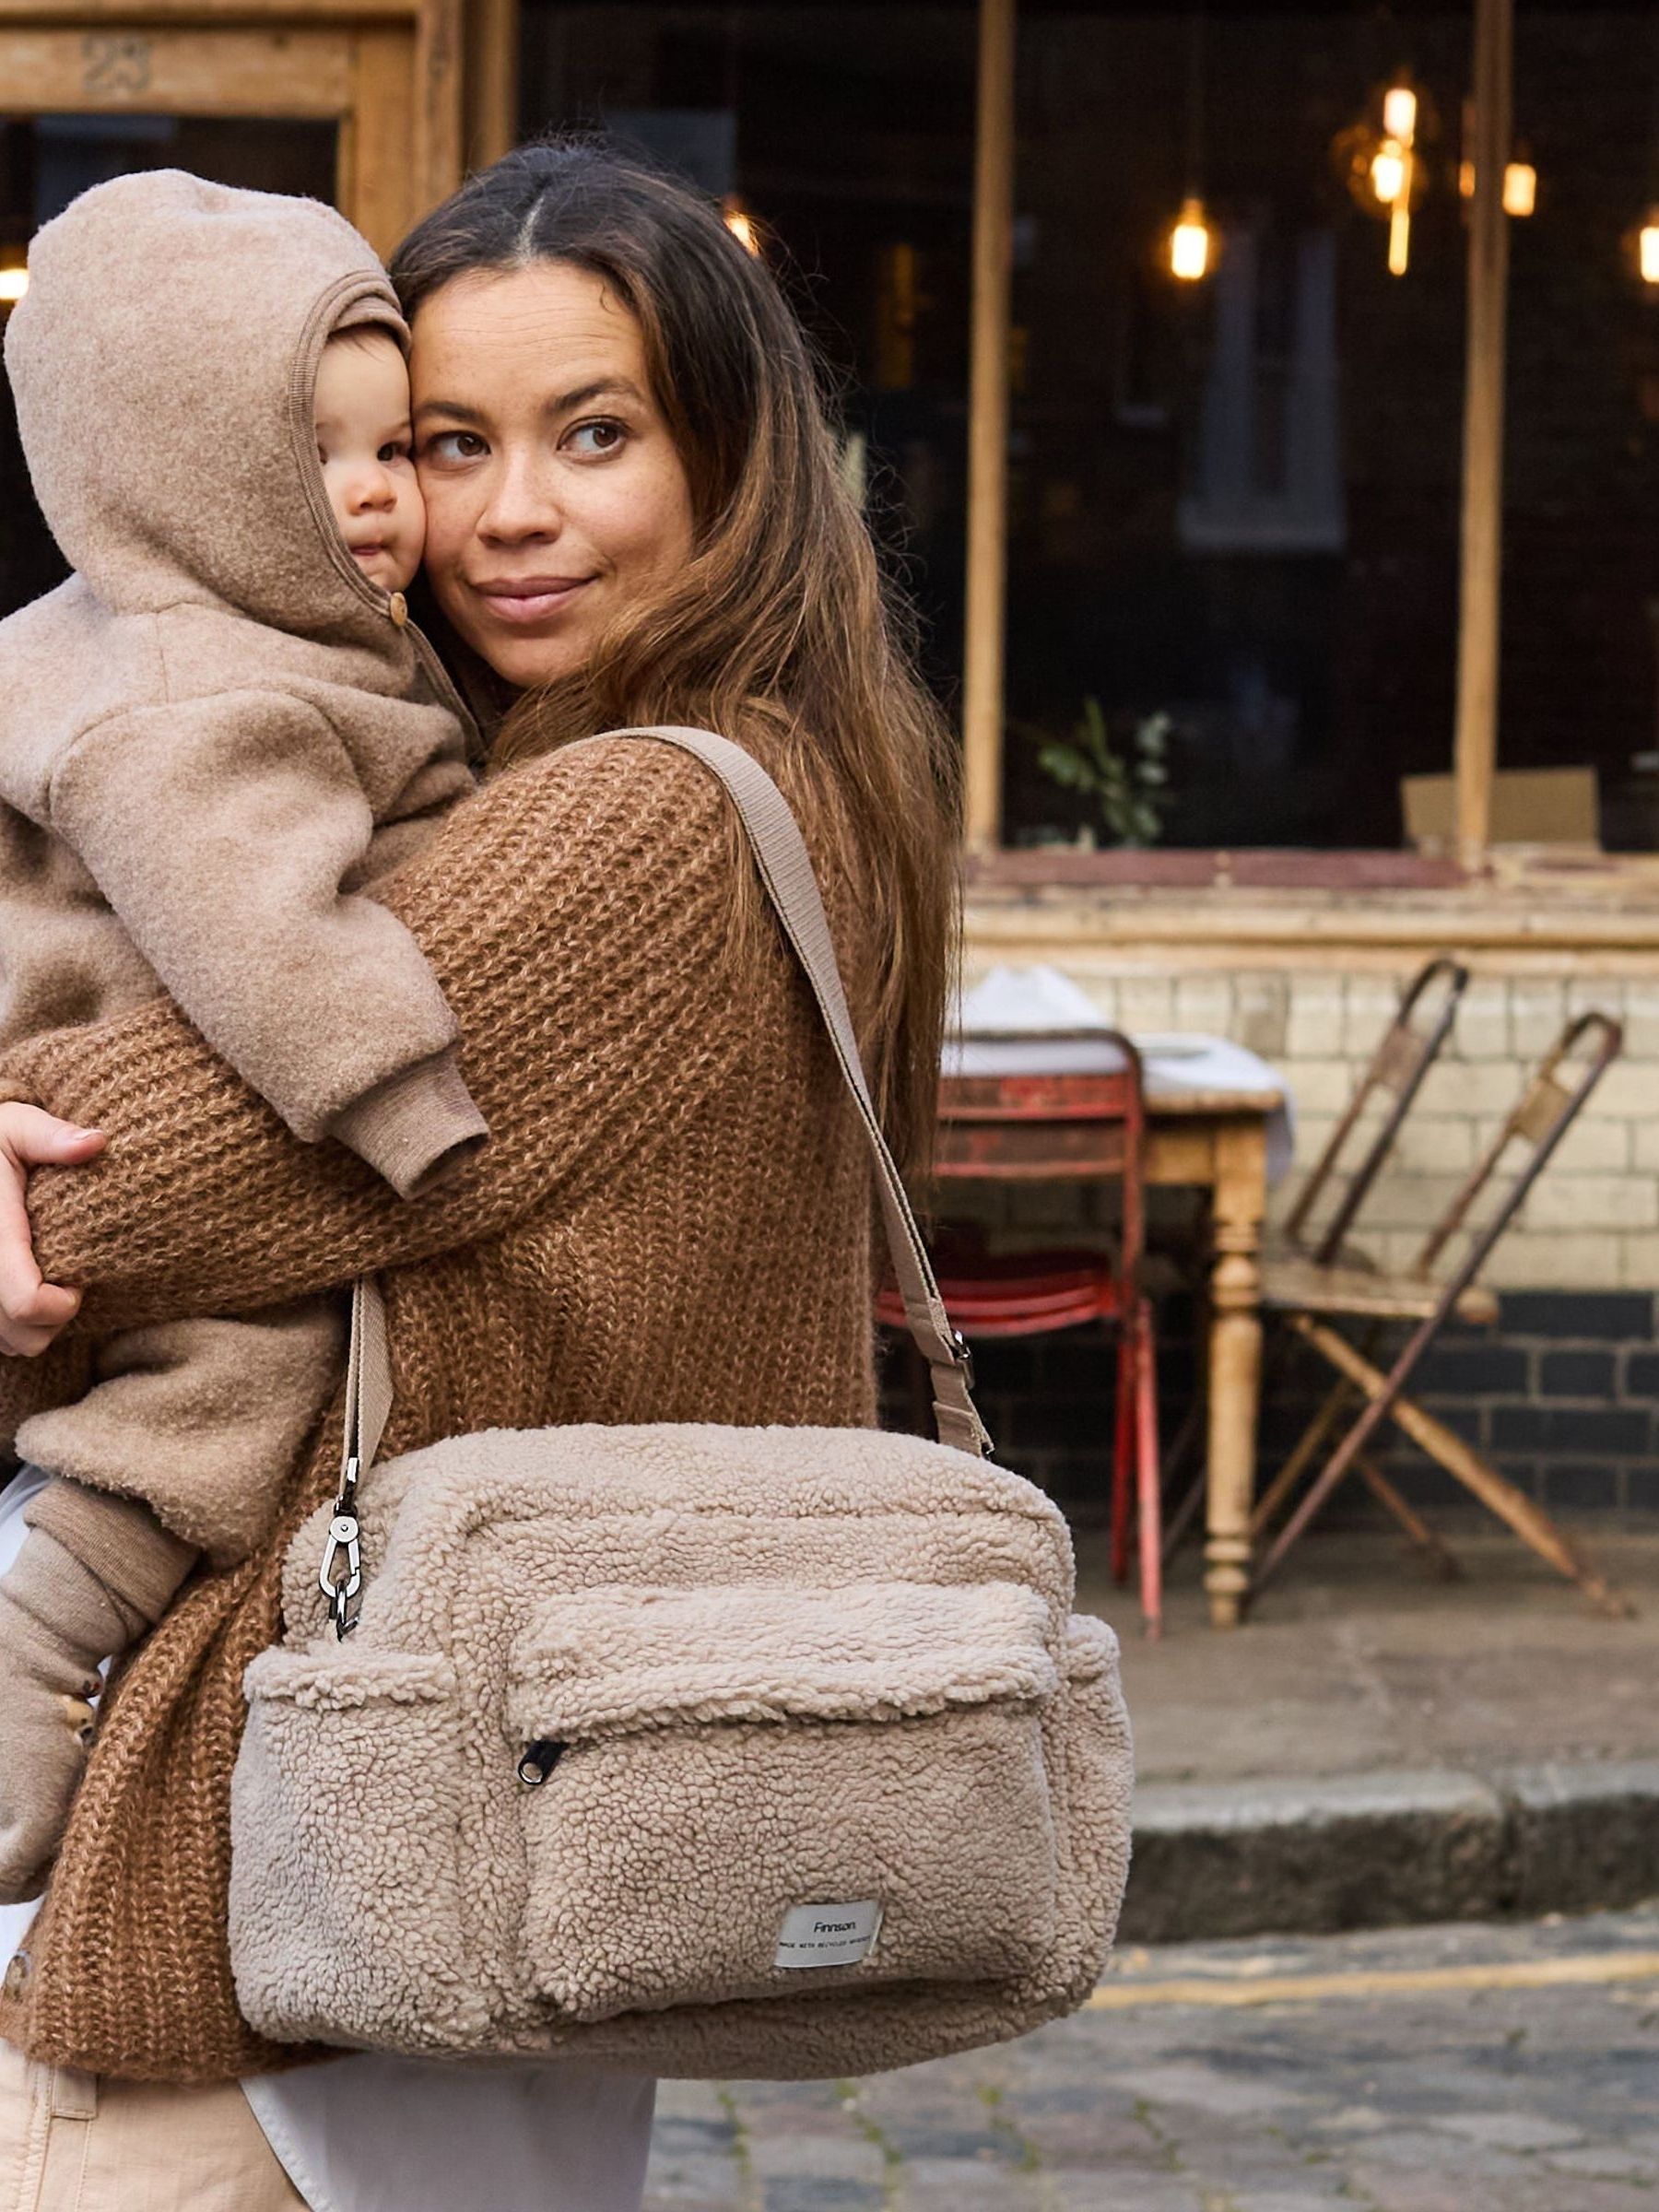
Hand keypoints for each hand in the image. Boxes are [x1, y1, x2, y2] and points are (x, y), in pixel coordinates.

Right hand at [0, 1104, 105, 1355]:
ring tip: (48, 1281)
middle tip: (70, 1278)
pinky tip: (28, 1288)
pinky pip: (0, 1341)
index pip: (27, 1301)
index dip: (63, 1302)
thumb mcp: (15, 1126)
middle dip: (58, 1316)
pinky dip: (17, 1326)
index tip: (78, 1277)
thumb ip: (51, 1136)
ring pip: (13, 1344)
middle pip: (26, 1335)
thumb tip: (97, 1143)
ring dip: (37, 1325)